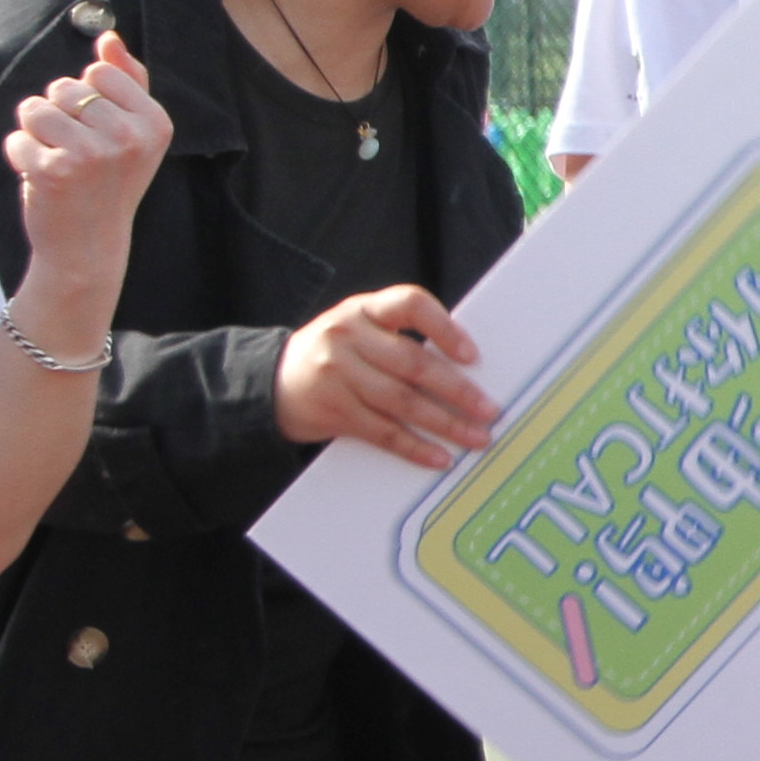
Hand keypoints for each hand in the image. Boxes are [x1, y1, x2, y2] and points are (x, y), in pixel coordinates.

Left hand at [3, 33, 169, 279]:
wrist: (89, 245)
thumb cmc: (108, 182)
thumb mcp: (133, 133)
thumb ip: (127, 81)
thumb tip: (109, 37)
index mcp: (155, 122)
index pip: (99, 72)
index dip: (88, 98)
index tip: (100, 131)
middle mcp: (129, 136)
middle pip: (64, 88)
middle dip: (59, 114)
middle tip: (77, 152)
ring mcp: (92, 154)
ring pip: (35, 109)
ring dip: (36, 134)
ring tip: (58, 161)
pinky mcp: (54, 171)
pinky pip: (17, 138)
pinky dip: (20, 156)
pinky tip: (41, 178)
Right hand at [275, 286, 495, 468]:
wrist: (269, 381)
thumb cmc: (334, 354)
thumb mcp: (358, 330)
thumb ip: (400, 338)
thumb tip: (466, 369)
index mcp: (363, 309)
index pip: (409, 303)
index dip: (444, 327)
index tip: (472, 355)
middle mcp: (347, 336)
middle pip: (413, 363)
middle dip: (458, 390)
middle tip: (489, 410)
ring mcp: (336, 374)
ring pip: (402, 401)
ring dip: (446, 423)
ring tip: (476, 437)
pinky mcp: (332, 410)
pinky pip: (382, 432)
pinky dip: (415, 447)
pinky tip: (439, 456)